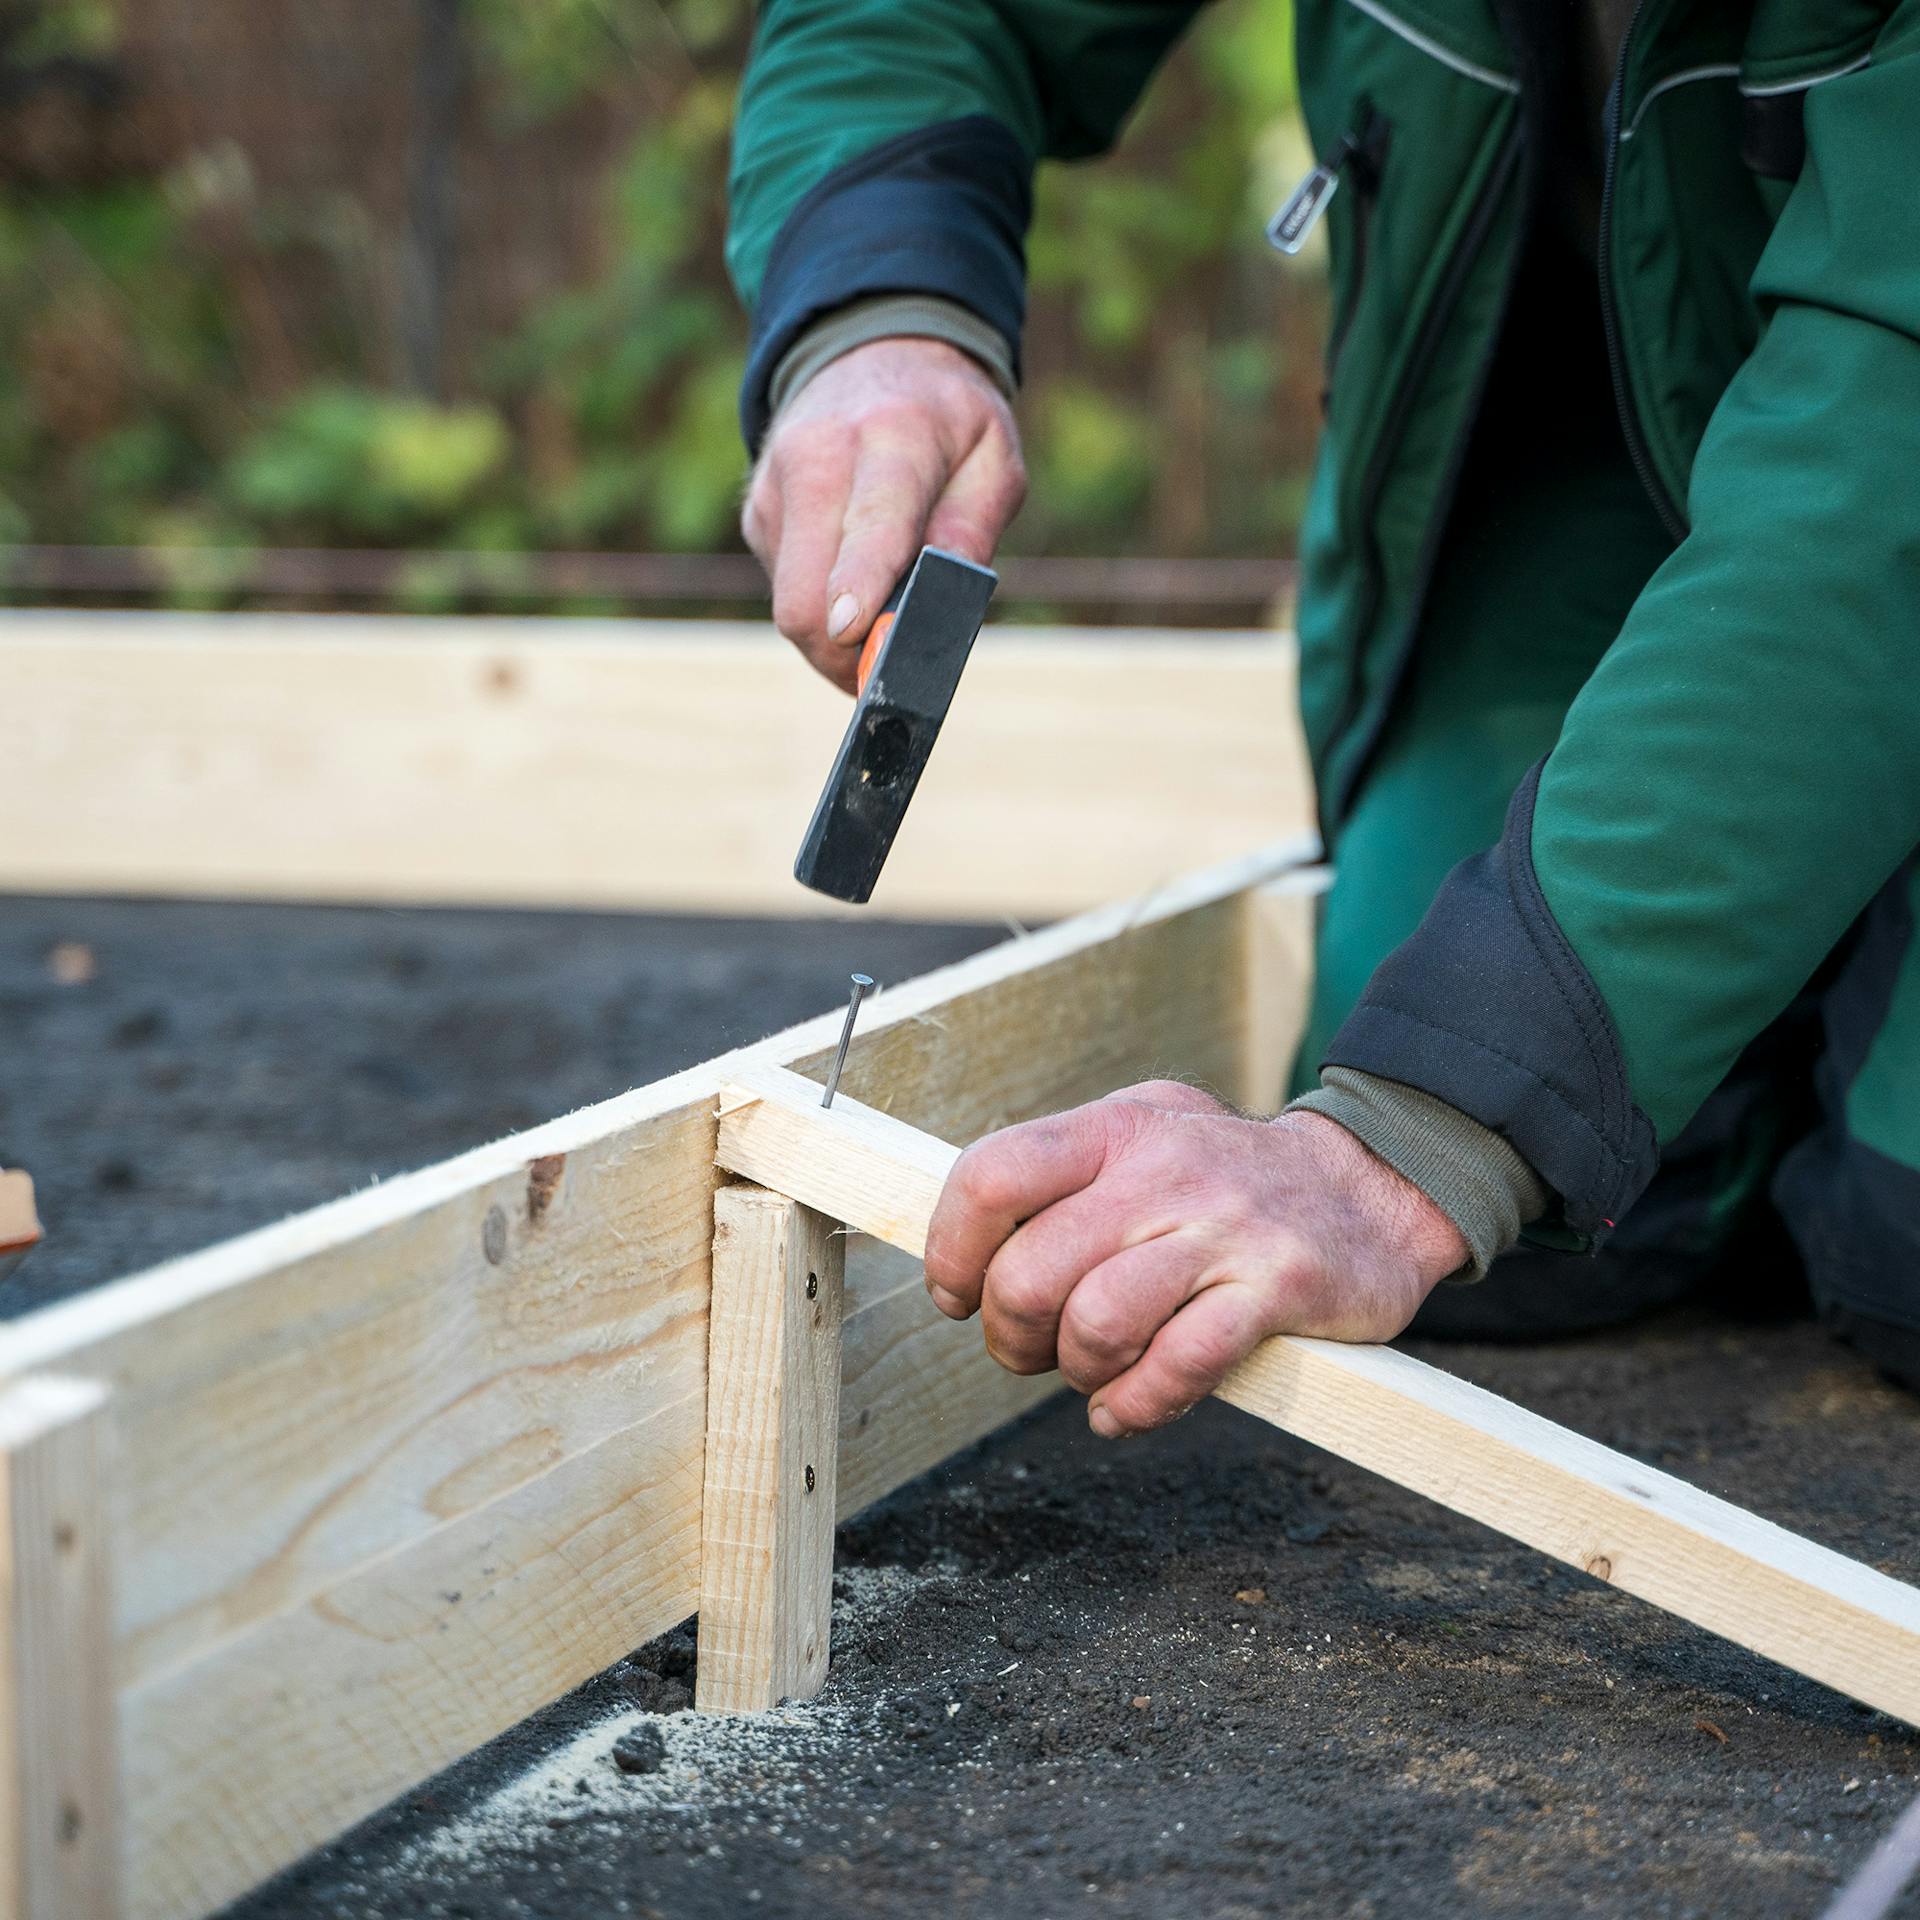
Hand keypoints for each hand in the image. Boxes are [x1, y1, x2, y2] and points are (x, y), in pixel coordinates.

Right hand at [741, 336, 1025, 691]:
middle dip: (843, 652)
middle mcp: (819, 457)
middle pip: (806, 593)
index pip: (869, 525)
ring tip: (884, 607)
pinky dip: (824, 603)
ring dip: (837, 634)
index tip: (853, 632)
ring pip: (790, 604)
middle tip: (888, 669)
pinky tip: (854, 569)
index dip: (858, 586)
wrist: (872, 349)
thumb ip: (972, 532)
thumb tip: (939, 610)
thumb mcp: (993, 459)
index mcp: (892, 438)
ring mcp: (776, 488)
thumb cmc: (946, 420)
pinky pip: (785, 588)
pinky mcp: (758, 513)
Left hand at [923, 1081, 1468, 1437]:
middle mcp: (1162, 1173)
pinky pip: (1179, 1366)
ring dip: (1077, 1372)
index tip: (956, 1294)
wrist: (1374, 1186)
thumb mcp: (1143, 1133)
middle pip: (1029, 1272)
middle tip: (1029, 1350)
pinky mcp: (1275, 1290)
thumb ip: (1059, 1173)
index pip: (992, 1177)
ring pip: (1096, 1324)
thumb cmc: (1230, 1175)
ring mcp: (1222, 1231)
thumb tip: (961, 1241)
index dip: (952, 1250)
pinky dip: (1136, 1404)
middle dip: (1010, 1336)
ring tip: (1092, 1373)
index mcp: (1116, 1129)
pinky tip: (1128, 1407)